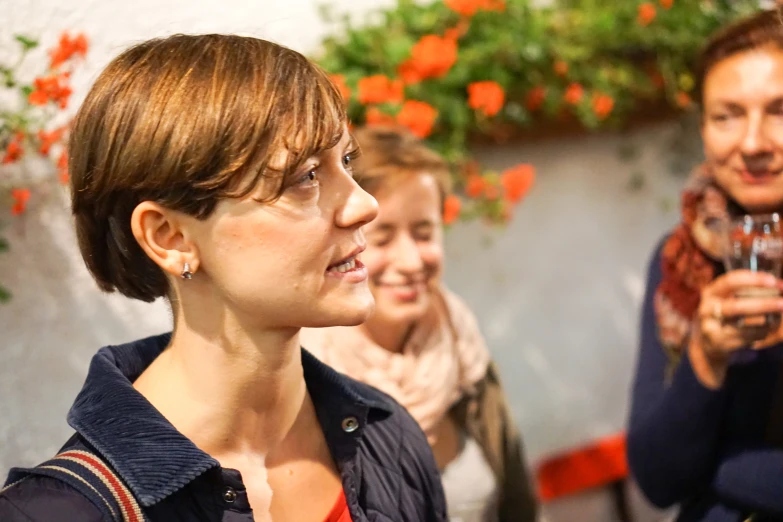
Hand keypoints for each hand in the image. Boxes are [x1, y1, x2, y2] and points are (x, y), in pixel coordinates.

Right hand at [689, 270, 782, 387]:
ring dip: (766, 323)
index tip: (774, 281)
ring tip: (779, 317)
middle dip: (763, 305)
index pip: (730, 281)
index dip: (753, 280)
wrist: (708, 340)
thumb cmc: (726, 313)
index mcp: (711, 292)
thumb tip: (780, 285)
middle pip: (736, 307)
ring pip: (742, 326)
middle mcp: (707, 309)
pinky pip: (746, 338)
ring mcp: (711, 327)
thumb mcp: (729, 297)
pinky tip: (768, 329)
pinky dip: (761, 333)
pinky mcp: (719, 343)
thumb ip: (749, 290)